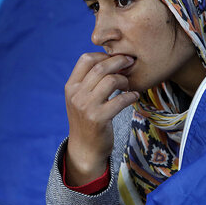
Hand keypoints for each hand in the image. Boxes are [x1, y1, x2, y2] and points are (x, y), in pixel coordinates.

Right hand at [63, 52, 139, 185]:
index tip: (116, 58)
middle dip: (119, 61)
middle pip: (101, 68)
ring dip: (124, 80)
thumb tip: (110, 58)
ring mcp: (86, 107)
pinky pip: (120, 100)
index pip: (85, 59)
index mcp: (71, 87)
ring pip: (111, 81)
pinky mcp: (99, 119)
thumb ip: (89, 81)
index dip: (103, 55)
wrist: (85, 149)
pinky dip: (131, 96)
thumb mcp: (80, 98)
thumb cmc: (87, 119)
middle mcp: (76, 95)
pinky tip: (134, 96)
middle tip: (130, 62)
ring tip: (128, 85)